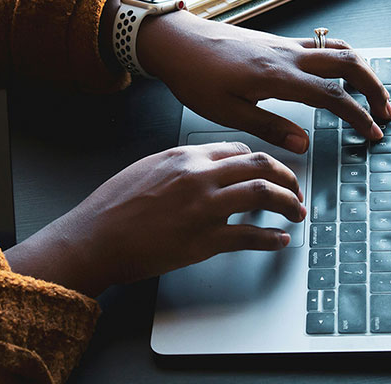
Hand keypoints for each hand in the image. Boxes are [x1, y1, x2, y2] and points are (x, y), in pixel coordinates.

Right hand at [5, 142, 305, 296]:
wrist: (93, 238)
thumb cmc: (114, 205)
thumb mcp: (150, 167)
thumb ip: (184, 163)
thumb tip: (211, 166)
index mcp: (187, 156)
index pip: (240, 150)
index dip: (263, 161)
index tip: (271, 172)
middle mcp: (200, 176)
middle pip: (261, 165)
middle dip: (287, 176)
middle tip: (296, 189)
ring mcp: (204, 207)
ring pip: (263, 194)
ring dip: (289, 203)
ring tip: (297, 212)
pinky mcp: (203, 240)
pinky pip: (249, 236)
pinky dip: (270, 239)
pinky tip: (279, 240)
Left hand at [137, 11, 390, 152]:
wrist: (178, 42)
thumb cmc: (196, 77)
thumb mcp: (228, 112)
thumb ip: (270, 127)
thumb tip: (305, 143)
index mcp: (278, 76)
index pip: (333, 96)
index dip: (358, 115)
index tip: (373, 133)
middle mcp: (288, 55)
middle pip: (348, 63)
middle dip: (374, 87)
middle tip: (385, 111)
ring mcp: (285, 44)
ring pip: (338, 48)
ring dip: (362, 69)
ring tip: (371, 92)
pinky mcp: (278, 41)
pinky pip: (321, 44)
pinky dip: (342, 58)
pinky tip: (339, 73)